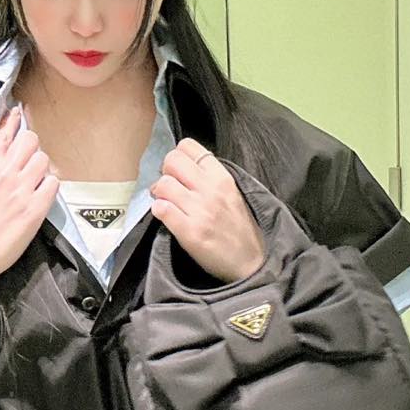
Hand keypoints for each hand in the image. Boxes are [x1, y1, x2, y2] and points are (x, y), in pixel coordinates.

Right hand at [0, 106, 59, 287]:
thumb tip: (0, 155)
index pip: (5, 133)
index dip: (15, 122)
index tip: (19, 115)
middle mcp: (4, 172)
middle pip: (30, 140)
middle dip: (32, 147)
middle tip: (30, 161)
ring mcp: (22, 189)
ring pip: (44, 159)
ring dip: (42, 168)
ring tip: (35, 181)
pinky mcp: (36, 208)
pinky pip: (54, 183)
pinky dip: (50, 186)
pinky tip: (42, 195)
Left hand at [149, 138, 265, 282]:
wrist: (251, 263)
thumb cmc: (240, 230)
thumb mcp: (233, 194)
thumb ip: (211, 178)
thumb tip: (185, 167)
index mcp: (222, 177)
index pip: (188, 146)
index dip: (177, 156)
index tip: (179, 171)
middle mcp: (211, 190)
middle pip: (171, 160)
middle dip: (165, 172)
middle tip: (169, 187)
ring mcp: (200, 211)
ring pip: (163, 184)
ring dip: (159, 193)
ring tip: (166, 202)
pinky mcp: (190, 232)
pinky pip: (161, 209)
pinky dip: (158, 211)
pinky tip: (166, 216)